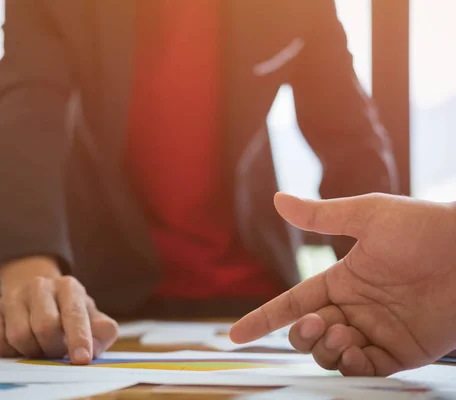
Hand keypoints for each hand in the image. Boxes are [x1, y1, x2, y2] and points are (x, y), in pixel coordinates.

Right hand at [0, 256, 117, 363]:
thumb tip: (95, 345)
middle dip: (53, 348)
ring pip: (18, 335)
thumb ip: (101, 330)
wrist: (38, 295)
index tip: (81, 359)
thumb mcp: (91, 317)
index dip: (78, 338)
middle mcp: (39, 285)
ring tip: (40, 347)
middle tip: (57, 352)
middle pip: (44, 326)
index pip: (74, 314)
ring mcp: (13, 296)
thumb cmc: (69, 312)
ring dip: (32, 351)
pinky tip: (20, 345)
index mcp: (68, 287)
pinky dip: (9, 352)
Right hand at [230, 193, 455, 375]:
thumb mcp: (368, 215)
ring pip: (331, 356)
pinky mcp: (400, 352)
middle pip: (308, 335)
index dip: (263, 319)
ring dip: (328, 350)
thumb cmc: (423, 228)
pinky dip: (353, 366)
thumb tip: (277, 199)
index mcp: (341, 280)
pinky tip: (357, 350)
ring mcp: (375, 332)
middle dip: (303, 336)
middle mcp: (353, 308)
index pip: (292, 304)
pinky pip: (365, 370)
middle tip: (320, 322)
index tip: (235, 335)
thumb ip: (320, 216)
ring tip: (344, 332)